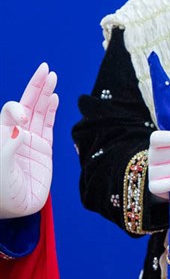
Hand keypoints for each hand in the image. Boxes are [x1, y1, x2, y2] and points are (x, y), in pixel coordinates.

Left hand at [0, 63, 57, 218]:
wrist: (12, 209)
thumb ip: (7, 143)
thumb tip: (21, 124)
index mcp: (1, 134)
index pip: (10, 111)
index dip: (16, 108)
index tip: (20, 121)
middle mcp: (14, 134)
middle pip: (25, 104)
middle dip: (35, 86)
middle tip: (45, 69)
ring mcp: (30, 141)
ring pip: (39, 111)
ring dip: (45, 94)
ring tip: (52, 77)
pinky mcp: (44, 151)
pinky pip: (48, 126)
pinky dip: (51, 111)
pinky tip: (54, 97)